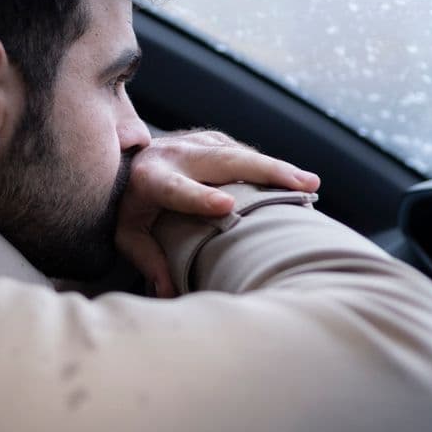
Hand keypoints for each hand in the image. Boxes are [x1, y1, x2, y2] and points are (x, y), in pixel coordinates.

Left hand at [115, 130, 319, 297]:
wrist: (121, 160)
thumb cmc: (128, 206)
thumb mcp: (127, 235)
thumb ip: (149, 260)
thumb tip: (170, 292)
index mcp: (150, 179)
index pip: (178, 190)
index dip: (202, 197)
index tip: (227, 206)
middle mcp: (175, 154)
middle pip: (224, 162)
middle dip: (265, 172)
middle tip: (301, 185)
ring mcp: (195, 142)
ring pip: (240, 154)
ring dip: (276, 168)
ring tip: (310, 183)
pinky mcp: (210, 139)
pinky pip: (243, 152)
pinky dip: (270, 166)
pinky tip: (294, 178)